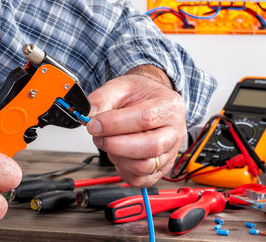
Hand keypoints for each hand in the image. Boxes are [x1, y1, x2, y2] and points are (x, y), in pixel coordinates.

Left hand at [87, 65, 185, 186]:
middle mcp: (175, 131)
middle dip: (116, 144)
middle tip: (98, 136)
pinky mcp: (161, 168)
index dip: (115, 124)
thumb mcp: (121, 86)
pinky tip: (117, 154)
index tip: (94, 124)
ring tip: (108, 142)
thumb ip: (103, 98)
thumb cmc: (140, 94)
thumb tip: (90, 115)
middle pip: (151, 147)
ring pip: (145, 166)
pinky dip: (123, 170)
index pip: (145, 118)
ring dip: (118, 157)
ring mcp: (170, 152)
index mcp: (170, 106)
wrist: (149, 101)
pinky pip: (141, 179)